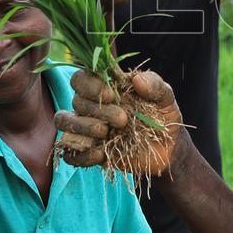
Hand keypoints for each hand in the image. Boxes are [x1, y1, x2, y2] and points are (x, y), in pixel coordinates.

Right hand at [55, 69, 181, 176]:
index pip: (81, 78)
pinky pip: (70, 153)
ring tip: (106, 133)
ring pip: (63, 121)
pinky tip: (100, 154)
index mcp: (106, 87)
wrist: (169, 149)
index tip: (112, 95)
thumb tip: (137, 80)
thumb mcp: (166, 98)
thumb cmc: (163, 117)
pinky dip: (81, 153)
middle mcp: (93, 106)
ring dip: (82, 127)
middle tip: (123, 119)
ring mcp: (88, 129)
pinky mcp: (90, 151)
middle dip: (97, 110)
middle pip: (76, 100)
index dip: (90, 85)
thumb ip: (155, 84)